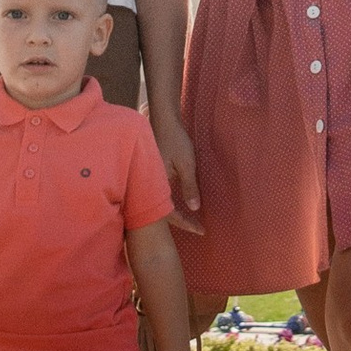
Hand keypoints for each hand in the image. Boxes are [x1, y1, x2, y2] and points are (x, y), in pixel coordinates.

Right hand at [150, 114, 203, 234]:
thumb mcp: (187, 164)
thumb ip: (189, 187)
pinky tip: (179, 203)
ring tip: (189, 221)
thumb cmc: (175, 140)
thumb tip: (194, 208)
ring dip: (174, 213)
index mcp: (157, 185)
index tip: (200, 230)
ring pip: (161, 203)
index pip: (170, 213)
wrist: (163, 119)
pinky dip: (170, 201)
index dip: (186, 223)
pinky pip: (160, 193)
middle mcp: (150, 185)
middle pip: (162, 212)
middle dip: (180, 223)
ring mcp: (150, 179)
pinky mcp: (153, 173)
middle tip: (197, 229)